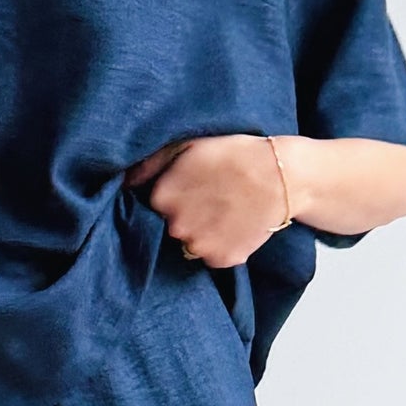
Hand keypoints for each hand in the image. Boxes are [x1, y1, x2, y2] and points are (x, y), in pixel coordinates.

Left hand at [127, 134, 290, 269]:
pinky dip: (222, 245)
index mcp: (162, 197)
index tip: (192, 187)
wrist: (280, 176)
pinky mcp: (222, 259)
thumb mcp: (188, 145)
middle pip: (172, 225)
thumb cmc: (235, 155)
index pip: (154, 204)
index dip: (174, 195)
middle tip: (213, 197)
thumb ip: (150, 164)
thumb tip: (125, 181)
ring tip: (226, 211)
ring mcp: (198, 246)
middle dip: (186, 215)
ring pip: (192, 243)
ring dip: (203, 232)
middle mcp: (175, 226)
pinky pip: (213, 256)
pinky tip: (236, 224)